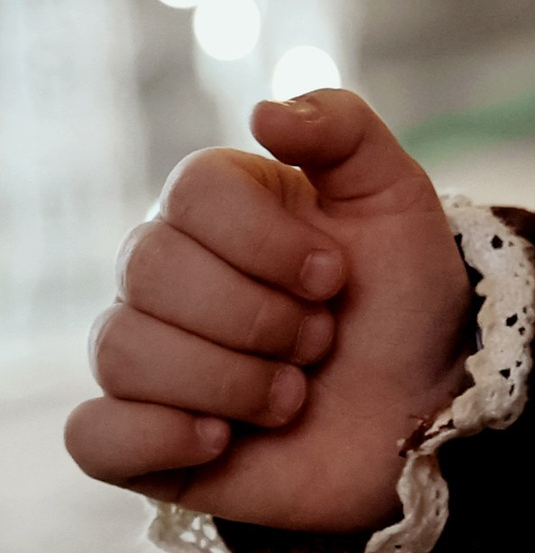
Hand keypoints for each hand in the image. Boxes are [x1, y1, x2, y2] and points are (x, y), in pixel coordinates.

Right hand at [64, 91, 474, 532]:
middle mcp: (167, 275)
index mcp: (217, 207)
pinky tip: (221, 440)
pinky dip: (157, 436)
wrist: (424, 409)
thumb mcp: (394, 199)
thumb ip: (340, 129)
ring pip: (124, 351)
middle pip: (149, 269)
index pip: (190, 192)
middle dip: (258, 317)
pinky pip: (93, 436)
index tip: (334, 277)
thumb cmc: (403, 299)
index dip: (266, 241)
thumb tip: (260, 111)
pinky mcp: (143, 440)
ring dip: (229, 380)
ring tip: (292, 396)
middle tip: (320, 341)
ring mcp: (150, 358)